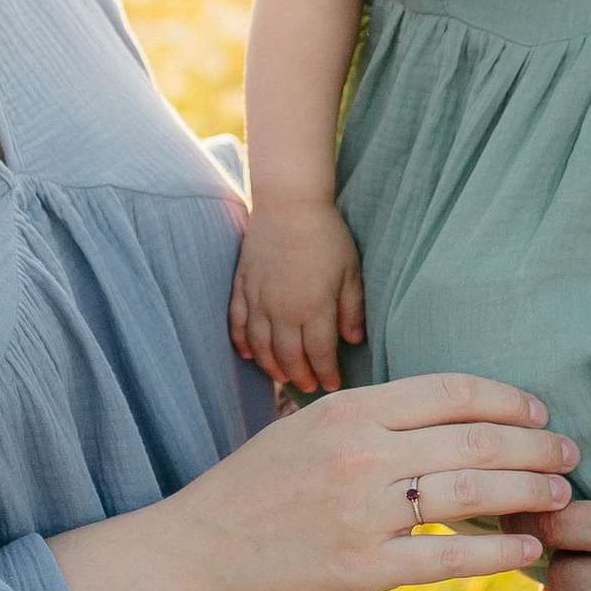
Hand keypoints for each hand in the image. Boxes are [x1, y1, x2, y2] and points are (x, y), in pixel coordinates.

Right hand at [50, 376, 579, 590]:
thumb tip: (439, 415)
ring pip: (473, 495)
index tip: (537, 412)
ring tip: (561, 497)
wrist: (193, 555)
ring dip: (530, 493)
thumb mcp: (301, 429)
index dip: (508, 400)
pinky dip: (499, 554)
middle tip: (570, 454)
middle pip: (476, 440)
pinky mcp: (363, 571)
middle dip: (536, 446)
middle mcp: (362, 454)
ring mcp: (364, 513)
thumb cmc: (249, 490)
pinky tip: (527, 552)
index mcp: (349, 410)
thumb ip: (367, 420)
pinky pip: (450, 561)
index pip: (452, 392)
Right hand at [230, 195, 366, 394]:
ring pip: (261, 347)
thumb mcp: (350, 271)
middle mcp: (283, 310)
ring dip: (272, 367)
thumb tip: (353, 341)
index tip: (332, 385)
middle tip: (309, 387)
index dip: (326, 374)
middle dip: (301, 377)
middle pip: (289, 357)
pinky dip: (242, 343)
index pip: (320, 354)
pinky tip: (249, 355)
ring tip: (283, 378)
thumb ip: (352, 309)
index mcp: (314, 308)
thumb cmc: (326, 235)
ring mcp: (258, 300)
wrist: (288, 203)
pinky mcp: (241, 287)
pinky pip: (237, 324)